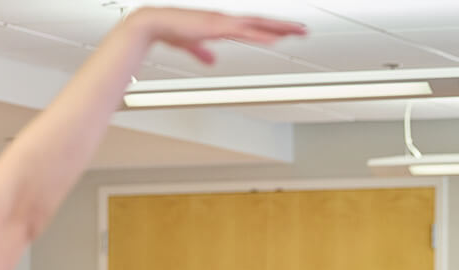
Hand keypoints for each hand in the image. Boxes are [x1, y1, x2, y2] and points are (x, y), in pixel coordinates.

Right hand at [127, 7, 305, 64]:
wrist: (155, 23)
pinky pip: (246, 32)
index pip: (253, 26)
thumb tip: (212, 59)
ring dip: (280, 28)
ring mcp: (224, 21)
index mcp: (222, 23)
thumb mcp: (192, 45)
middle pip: (262, 22)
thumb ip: (204, 52)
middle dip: (284, 26)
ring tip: (298, 32)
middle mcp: (226, 20)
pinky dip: (262, 35)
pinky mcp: (218, 26)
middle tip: (303, 29)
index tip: (285, 33)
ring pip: (259, 25)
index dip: (270, 28)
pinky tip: (276, 39)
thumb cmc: (171, 30)